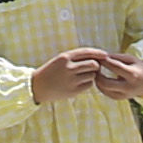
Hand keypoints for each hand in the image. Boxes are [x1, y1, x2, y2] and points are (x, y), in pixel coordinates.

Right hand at [27, 47, 142, 104]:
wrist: (37, 87)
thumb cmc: (51, 71)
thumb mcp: (60, 60)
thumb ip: (76, 58)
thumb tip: (97, 58)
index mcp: (64, 57)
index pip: (86, 52)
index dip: (98, 53)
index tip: (105, 54)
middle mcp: (68, 68)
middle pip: (93, 64)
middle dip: (96, 65)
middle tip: (93, 67)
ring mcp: (71, 80)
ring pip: (92, 75)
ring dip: (91, 75)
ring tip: (81, 76)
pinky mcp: (73, 91)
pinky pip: (89, 85)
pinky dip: (87, 83)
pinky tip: (79, 83)